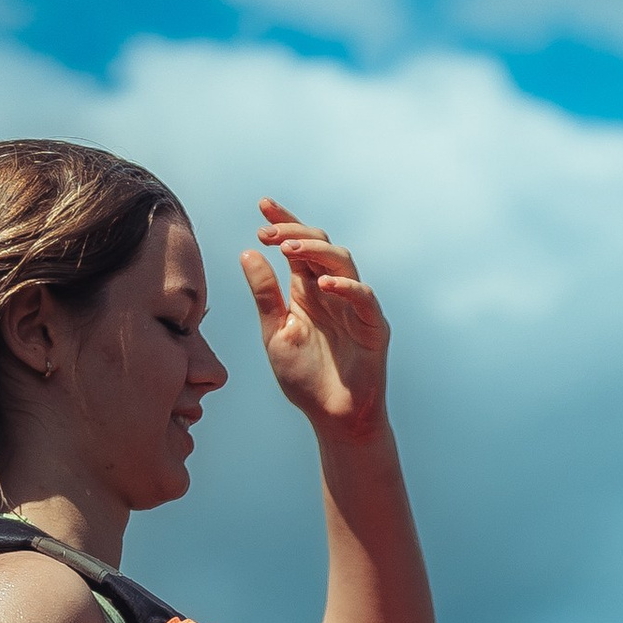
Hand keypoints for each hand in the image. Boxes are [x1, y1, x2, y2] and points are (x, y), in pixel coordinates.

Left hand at [240, 199, 391, 435]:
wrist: (333, 418)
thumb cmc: (305, 379)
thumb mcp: (275, 333)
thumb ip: (265, 295)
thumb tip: (248, 252)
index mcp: (306, 290)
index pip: (296, 245)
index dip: (282, 221)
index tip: (262, 205)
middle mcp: (331, 291)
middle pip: (320, 244)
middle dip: (294, 231)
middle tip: (269, 233)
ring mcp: (355, 305)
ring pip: (342, 261)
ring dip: (316, 250)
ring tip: (289, 249)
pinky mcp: (374, 326)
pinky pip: (364, 297)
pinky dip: (345, 286)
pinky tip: (322, 285)